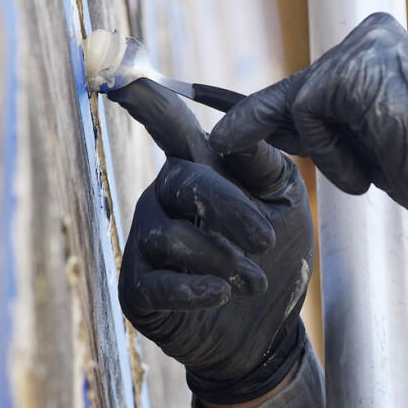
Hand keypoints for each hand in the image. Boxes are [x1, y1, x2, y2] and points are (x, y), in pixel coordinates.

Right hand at [112, 79, 314, 403]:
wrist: (270, 328)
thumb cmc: (276, 252)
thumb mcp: (283, 200)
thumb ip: (262, 163)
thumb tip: (239, 130)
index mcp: (196, 166)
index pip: (168, 124)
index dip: (145, 101)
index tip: (123, 78)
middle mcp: (162, 197)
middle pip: (182, 181)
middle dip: (230, 209)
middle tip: (267, 240)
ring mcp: (145, 243)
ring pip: (171, 235)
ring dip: (221, 257)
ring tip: (253, 280)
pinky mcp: (138, 290)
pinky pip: (156, 282)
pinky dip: (193, 288)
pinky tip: (220, 293)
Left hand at [210, 12, 407, 220]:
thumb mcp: (358, 139)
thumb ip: (313, 125)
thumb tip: (248, 127)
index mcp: (375, 44)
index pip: (309, 82)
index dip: (261, 107)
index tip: (204, 104)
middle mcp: (367, 33)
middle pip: (295, 88)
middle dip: (265, 122)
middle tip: (228, 140)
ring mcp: (359, 47)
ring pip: (298, 105)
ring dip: (327, 151)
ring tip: (372, 164)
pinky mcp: (349, 69)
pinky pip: (308, 115)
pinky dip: (330, 150)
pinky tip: (369, 159)